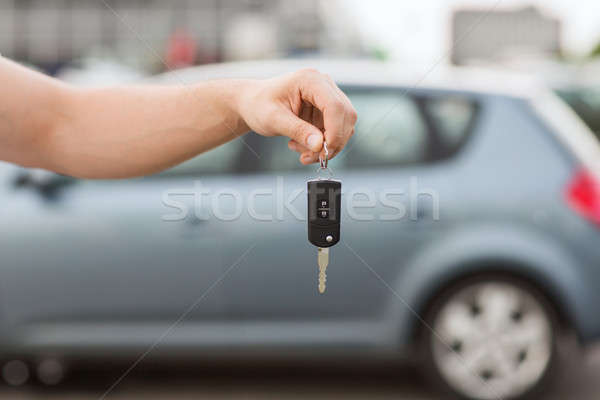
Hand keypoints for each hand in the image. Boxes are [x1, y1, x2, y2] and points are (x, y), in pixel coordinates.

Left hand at [237, 68, 356, 163]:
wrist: (252, 103)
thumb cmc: (259, 105)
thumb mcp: (274, 120)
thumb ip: (298, 131)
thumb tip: (319, 146)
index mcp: (310, 80)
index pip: (335, 106)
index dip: (334, 131)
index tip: (324, 151)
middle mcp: (324, 85)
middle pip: (345, 116)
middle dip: (332, 142)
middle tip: (310, 158)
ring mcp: (327, 97)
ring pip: (342, 127)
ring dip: (326, 146)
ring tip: (300, 151)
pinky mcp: (326, 110)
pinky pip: (334, 131)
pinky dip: (321, 145)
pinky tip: (301, 146)